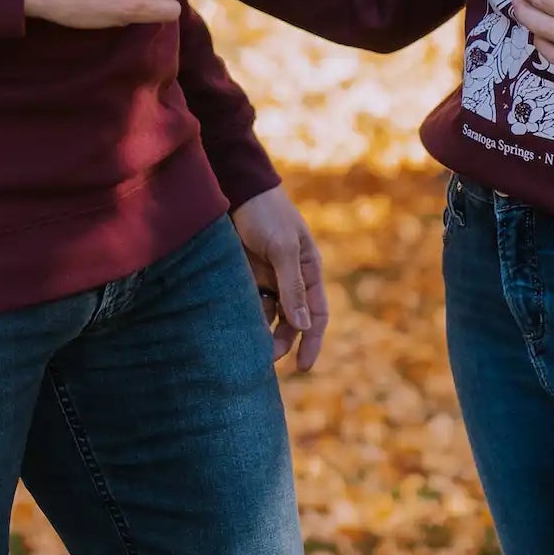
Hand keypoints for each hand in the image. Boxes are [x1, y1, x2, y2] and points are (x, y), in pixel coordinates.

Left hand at [230, 186, 327, 371]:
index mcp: (309, 270)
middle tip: (266, 359)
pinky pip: (250, 303)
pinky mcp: (247, 274)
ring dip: (263, 331)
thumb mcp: (283, 248)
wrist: (237, 187)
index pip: (316, 314)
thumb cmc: (267, 214)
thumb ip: (293, 287)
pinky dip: (246, 316)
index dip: (312, 342)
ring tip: (249, 346)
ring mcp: (268, 276)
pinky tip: (237, 325)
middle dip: (283, 341)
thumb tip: (305, 326)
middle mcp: (291, 277)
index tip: (303, 366)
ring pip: (270, 315)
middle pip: (292, 320)